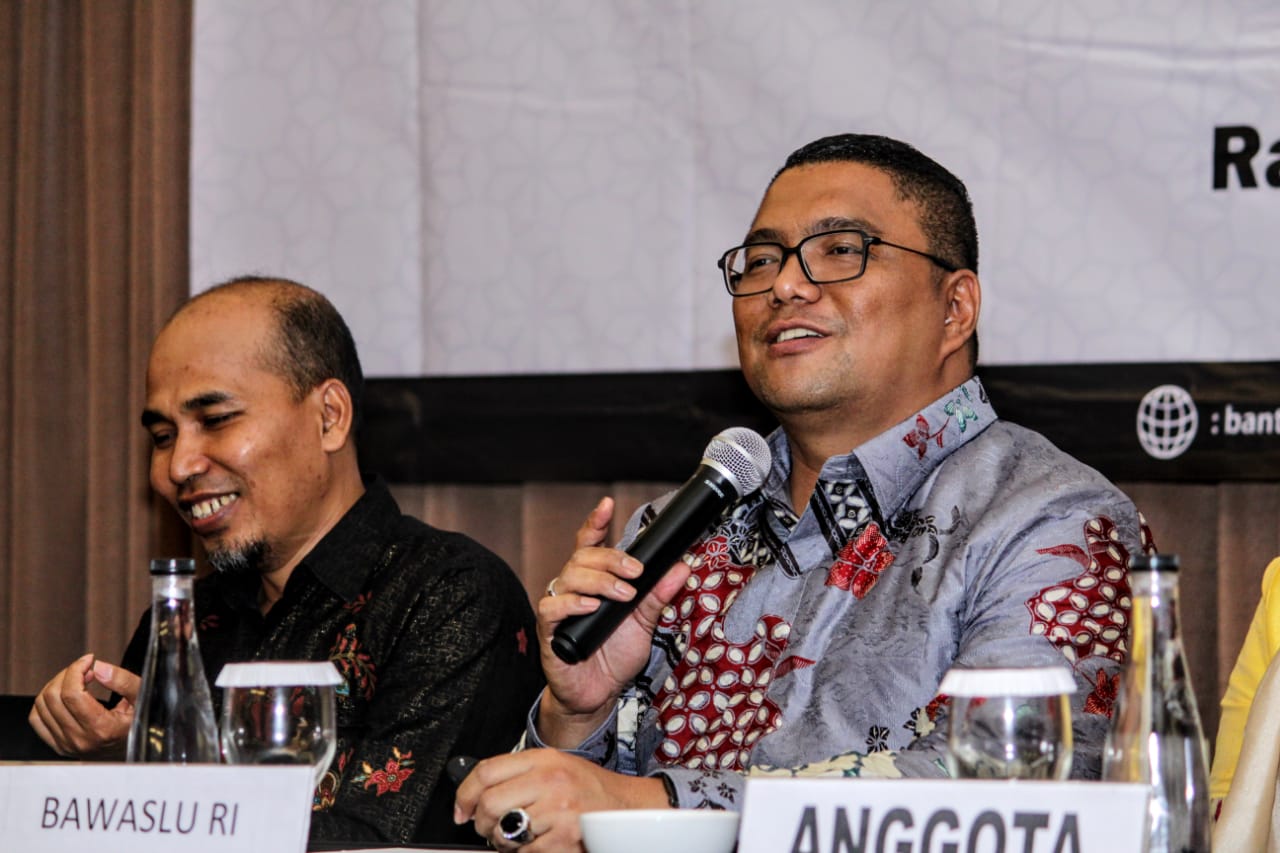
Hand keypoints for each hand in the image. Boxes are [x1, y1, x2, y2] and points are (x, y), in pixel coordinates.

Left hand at [29, 654, 139, 757]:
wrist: (133, 752)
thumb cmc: (139, 725)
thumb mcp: (142, 699)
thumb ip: (124, 681)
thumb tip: (98, 667)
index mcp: (101, 729)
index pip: (72, 694)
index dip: (77, 669)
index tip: (89, 660)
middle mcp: (80, 739)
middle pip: (54, 696)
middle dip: (67, 674)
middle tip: (84, 669)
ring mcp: (66, 744)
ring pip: (42, 705)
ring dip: (56, 685)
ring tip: (75, 680)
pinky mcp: (58, 746)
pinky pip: (37, 718)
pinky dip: (45, 701)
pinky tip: (62, 695)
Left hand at [453, 749, 667, 851]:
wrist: (625, 809)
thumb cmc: (589, 789)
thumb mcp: (555, 766)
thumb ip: (518, 774)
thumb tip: (475, 795)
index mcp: (544, 760)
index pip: (487, 771)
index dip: (465, 794)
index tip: (461, 810)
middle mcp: (549, 781)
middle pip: (490, 804)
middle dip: (483, 823)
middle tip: (490, 828)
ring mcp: (556, 812)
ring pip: (504, 833)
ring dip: (503, 842)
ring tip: (520, 836)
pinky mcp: (562, 840)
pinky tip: (539, 844)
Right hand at [536, 497, 691, 745]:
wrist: (599, 695)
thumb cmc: (615, 656)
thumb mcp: (643, 623)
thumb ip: (658, 596)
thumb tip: (682, 568)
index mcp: (594, 581)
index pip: (590, 544)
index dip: (595, 522)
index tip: (606, 504)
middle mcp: (573, 588)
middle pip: (583, 556)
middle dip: (611, 558)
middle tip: (636, 572)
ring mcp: (559, 607)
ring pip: (569, 576)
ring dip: (600, 581)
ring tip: (624, 595)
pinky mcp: (549, 629)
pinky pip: (552, 606)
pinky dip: (573, 603)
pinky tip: (592, 606)